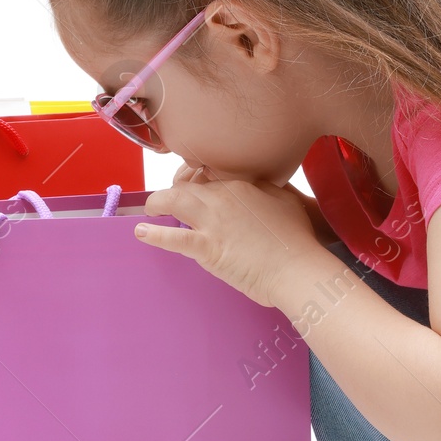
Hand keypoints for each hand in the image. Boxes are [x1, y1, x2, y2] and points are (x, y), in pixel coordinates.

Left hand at [136, 168, 325, 306]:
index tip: (190, 182)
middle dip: (172, 189)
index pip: (207, 172)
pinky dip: (154, 235)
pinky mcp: (207, 248)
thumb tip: (258, 183)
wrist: (297, 268)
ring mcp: (213, 221)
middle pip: (186, 184)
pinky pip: (173, 238)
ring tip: (150, 211)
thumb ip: (267, 187)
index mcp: (242, 183)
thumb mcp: (287, 200)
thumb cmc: (298, 239)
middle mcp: (223, 196)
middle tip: (167, 199)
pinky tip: (141, 233)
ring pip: (174, 202)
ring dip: (157, 204)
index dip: (193, 176)